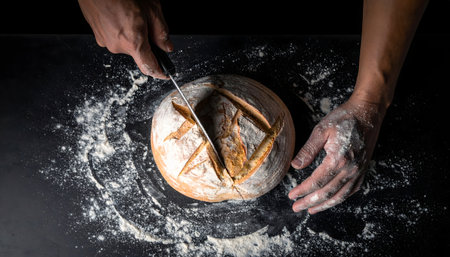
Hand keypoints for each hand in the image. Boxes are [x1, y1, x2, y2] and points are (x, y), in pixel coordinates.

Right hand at [78, 0, 172, 78]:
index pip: (149, 67)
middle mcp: (117, 46)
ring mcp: (105, 41)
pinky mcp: (98, 36)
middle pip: (138, 52)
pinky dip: (121, 30)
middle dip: (145, 41)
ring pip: (127, 44)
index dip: (159, 72)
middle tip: (145, 22)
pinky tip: (120, 15)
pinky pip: (115, 38)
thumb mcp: (151, 8)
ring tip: (130, 15)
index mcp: (133, 41)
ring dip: (132, 34)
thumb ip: (161, 32)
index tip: (165, 74)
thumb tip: (167, 46)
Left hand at [289, 96, 385, 213]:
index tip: (291, 196)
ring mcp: (359, 170)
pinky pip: (352, 189)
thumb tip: (295, 166)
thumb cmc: (343, 119)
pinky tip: (332, 200)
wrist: (368, 112)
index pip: (316, 182)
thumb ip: (308, 150)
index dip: (303, 191)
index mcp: (338, 159)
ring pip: (341, 195)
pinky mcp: (363, 169)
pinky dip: (341, 198)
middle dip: (310, 202)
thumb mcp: (321, 130)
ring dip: (325, 205)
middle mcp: (350, 169)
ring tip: (312, 210)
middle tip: (297, 208)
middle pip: (327, 192)